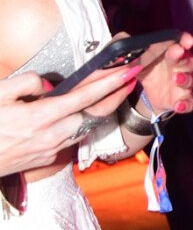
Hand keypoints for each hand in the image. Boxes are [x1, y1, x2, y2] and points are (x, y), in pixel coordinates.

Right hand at [0, 64, 140, 173]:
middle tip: (129, 77)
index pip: (84, 97)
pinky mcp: (46, 159)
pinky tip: (79, 114)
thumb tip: (48, 84)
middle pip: (94, 114)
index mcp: (40, 116)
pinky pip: (70, 138)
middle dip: (114, 95)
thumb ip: (26, 82)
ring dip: (99, 110)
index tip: (128, 71)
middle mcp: (51, 135)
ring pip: (84, 127)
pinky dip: (79, 124)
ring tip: (111, 92)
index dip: (109, 83)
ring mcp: (50, 150)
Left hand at [134, 31, 192, 118]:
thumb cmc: (145, 69)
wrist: (146, 93)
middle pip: (186, 60)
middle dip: (182, 56)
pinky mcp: (182, 100)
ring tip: (176, 78)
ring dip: (184, 78)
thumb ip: (127, 47)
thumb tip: (123, 40)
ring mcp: (182, 85)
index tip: (185, 39)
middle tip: (176, 51)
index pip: (180, 44)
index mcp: (170, 54)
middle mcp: (180, 67)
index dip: (184, 40)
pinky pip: (189, 103)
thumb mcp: (133, 58)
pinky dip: (186, 104)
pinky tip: (179, 105)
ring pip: (189, 80)